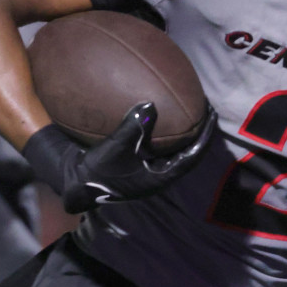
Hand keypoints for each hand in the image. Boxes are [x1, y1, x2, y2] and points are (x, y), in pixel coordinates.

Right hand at [21, 102, 215, 213]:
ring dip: (182, 130)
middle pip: (188, 151)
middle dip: (197, 130)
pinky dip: (163, 130)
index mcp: (161, 177)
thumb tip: (151, 105)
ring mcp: (149, 170)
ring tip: (188, 108)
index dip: (205, 135)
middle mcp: (159, 175)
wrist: (75, 182)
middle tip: (204, 107)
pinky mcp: (138, 164)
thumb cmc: (96, 170)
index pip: (193, 155)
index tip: (211, 113)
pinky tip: (159, 112)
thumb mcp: (114, 147)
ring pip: (174, 149)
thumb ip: (134, 127)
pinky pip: (158, 145)